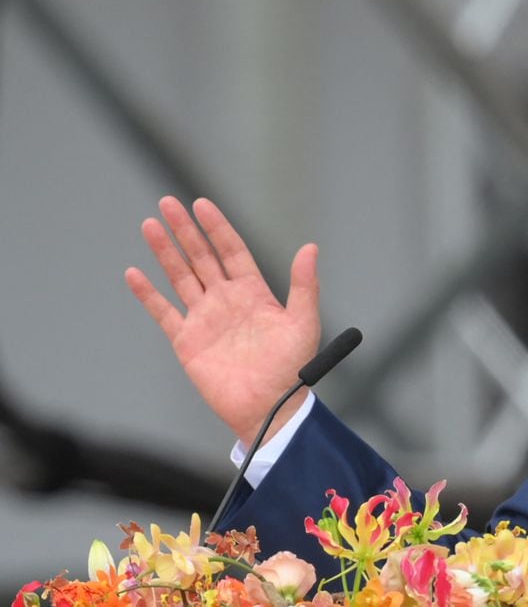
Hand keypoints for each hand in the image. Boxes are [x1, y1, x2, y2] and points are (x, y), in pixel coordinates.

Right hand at [125, 197, 321, 443]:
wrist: (269, 407)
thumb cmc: (291, 368)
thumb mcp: (303, 322)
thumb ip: (304, 285)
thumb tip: (311, 247)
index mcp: (254, 293)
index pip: (231, 251)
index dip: (217, 228)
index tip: (202, 204)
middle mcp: (226, 301)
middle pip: (201, 257)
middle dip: (185, 230)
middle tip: (168, 203)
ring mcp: (205, 319)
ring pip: (180, 277)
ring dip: (165, 252)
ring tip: (151, 225)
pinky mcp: (187, 341)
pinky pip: (164, 312)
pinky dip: (149, 294)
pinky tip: (135, 273)